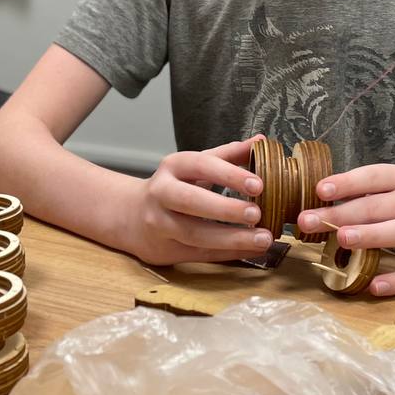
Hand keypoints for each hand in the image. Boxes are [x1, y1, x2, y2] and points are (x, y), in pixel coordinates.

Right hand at [126, 135, 271, 265]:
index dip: (229, 175)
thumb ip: (228, 155)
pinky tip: (251, 249)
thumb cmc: (173, 186)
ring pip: (195, 233)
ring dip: (232, 238)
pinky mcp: (165, 249)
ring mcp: (160, 223)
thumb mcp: (195, 165)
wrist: (131, 215)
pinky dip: (228, 252)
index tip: (258, 184)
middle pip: (191, 201)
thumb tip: (261, 142)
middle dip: (226, 208)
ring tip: (263, 238)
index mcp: (173, 166)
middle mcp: (161, 193)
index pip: (200, 165)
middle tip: (257, 214)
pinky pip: (199, 253)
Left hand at [295, 163, 394, 296]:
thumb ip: (360, 193)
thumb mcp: (390, 188)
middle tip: (310, 221)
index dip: (346, 182)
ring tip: (343, 239)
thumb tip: (317, 202)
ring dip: (369, 235)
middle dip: (341, 214)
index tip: (320, 190)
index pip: (371, 177)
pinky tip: (375, 287)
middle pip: (375, 207)